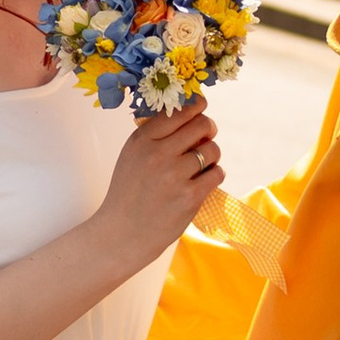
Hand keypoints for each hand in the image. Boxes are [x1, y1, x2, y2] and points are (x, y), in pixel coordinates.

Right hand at [93, 105, 224, 267]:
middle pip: (202, 125)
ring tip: (201, 165)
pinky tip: (203, 182)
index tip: (201, 108)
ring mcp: (175, 175)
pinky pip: (217, 173)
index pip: (180, 111)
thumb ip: (156, 135)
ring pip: (213, 150)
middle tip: (207, 136)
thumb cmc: (129, 193)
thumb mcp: (132, 156)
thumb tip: (192, 114)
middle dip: (209, 128)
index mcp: (142, 140)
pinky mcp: (190, 196)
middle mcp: (158, 153)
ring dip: (212, 155)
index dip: (197, 106)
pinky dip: (215, 174)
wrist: (122, 233)